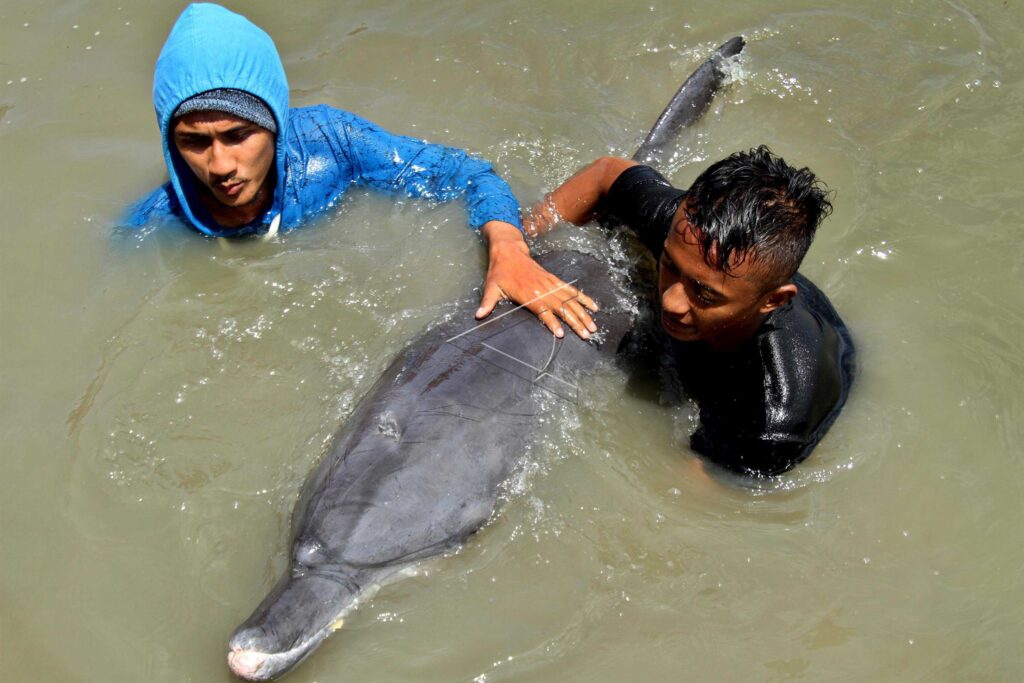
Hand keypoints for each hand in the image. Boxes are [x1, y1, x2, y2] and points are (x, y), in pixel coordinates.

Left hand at [477, 221, 598, 338]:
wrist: (509, 251)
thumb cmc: (499, 272)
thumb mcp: (491, 287)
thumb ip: (487, 303)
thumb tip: (479, 316)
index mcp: (528, 294)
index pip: (543, 311)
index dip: (552, 322)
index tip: (561, 334)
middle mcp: (542, 290)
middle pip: (562, 308)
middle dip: (575, 322)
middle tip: (586, 335)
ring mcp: (551, 284)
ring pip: (570, 300)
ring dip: (583, 313)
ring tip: (593, 326)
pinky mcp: (554, 280)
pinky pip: (572, 290)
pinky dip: (583, 298)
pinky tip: (593, 306)